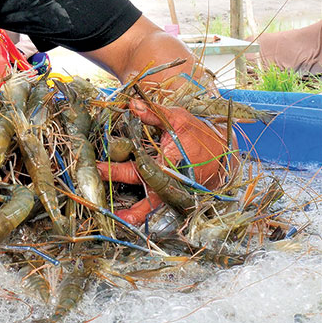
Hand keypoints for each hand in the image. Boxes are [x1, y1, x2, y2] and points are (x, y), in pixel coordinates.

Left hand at [96, 98, 237, 225]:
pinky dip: (148, 211)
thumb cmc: (200, 134)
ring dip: (136, 213)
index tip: (96, 168)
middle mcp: (172, 182)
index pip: (136, 169)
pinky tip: (133, 214)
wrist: (225, 152)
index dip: (114, 170)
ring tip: (118, 218)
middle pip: (143, 194)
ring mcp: (177, 193)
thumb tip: (132, 104)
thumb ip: (154, 114)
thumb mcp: (178, 119)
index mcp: (168, 164)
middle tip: (98, 199)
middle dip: (123, 200)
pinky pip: (161, 206)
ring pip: (154, 206)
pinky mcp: (180, 197)